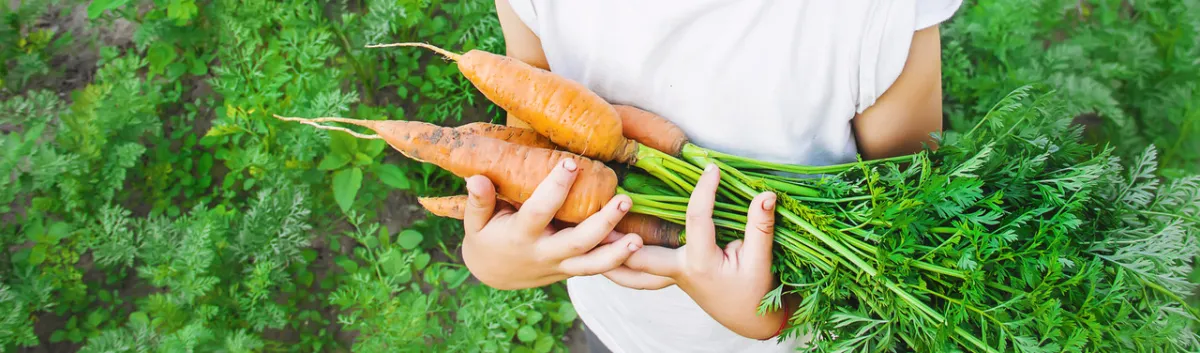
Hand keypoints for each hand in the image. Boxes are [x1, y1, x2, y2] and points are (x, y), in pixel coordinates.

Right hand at [461, 158, 644, 289]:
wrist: (494, 274)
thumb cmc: (486, 238)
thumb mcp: (475, 222)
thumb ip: (479, 201)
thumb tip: (476, 177)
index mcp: (520, 236)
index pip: (540, 210)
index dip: (555, 188)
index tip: (571, 163)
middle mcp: (544, 253)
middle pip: (578, 242)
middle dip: (602, 223)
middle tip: (623, 200)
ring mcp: (560, 265)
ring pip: (593, 264)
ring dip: (617, 252)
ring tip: (638, 238)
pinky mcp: (571, 271)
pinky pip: (598, 270)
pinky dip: (618, 262)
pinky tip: (639, 250)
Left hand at [605, 164, 786, 339]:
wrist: (751, 318)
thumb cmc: (755, 289)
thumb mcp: (761, 259)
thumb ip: (761, 226)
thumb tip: (764, 194)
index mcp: (700, 263)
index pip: (697, 219)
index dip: (706, 191)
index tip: (711, 168)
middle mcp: (678, 270)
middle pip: (637, 256)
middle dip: (616, 237)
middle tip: (596, 213)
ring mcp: (670, 276)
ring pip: (629, 271)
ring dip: (606, 255)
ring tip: (584, 236)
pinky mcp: (669, 276)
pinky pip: (636, 273)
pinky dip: (618, 264)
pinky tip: (603, 246)